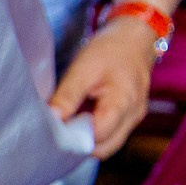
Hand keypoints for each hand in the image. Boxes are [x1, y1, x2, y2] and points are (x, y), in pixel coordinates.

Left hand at [49, 15, 157, 157]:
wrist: (134, 37)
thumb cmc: (110, 49)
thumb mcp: (83, 68)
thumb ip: (67, 96)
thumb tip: (51, 121)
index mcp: (124, 102)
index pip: (97, 135)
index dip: (74, 137)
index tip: (54, 130)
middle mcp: (133, 115)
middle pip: (104, 147)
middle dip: (79, 144)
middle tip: (57, 131)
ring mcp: (134, 118)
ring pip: (108, 145)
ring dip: (86, 140)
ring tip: (67, 124)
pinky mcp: (129, 117)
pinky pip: (111, 135)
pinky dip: (94, 133)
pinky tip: (78, 120)